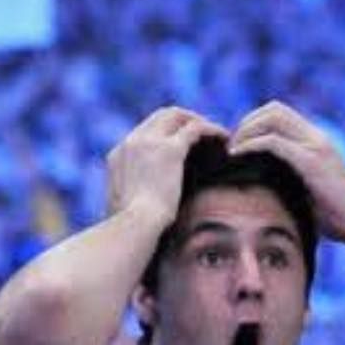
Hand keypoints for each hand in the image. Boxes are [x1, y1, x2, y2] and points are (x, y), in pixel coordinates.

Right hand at [104, 107, 225, 224]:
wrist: (134, 226)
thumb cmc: (133, 228)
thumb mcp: (128, 207)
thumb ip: (137, 196)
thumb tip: (150, 204)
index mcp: (118, 155)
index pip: (145, 131)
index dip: (168, 132)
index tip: (186, 143)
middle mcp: (131, 142)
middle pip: (161, 115)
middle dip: (186, 120)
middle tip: (206, 135)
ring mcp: (148, 142)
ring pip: (178, 116)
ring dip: (200, 121)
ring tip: (219, 136)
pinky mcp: (169, 149)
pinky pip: (195, 128)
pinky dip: (212, 130)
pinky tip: (226, 140)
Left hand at [229, 101, 344, 244]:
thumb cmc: (339, 217)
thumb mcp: (310, 191)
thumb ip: (290, 178)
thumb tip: (258, 183)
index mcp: (318, 141)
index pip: (281, 114)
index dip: (256, 123)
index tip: (241, 145)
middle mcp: (317, 137)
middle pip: (274, 108)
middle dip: (247, 122)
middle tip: (233, 146)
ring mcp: (315, 146)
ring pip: (271, 117)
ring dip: (246, 130)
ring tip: (233, 151)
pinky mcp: (311, 160)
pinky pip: (272, 141)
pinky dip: (250, 145)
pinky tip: (238, 157)